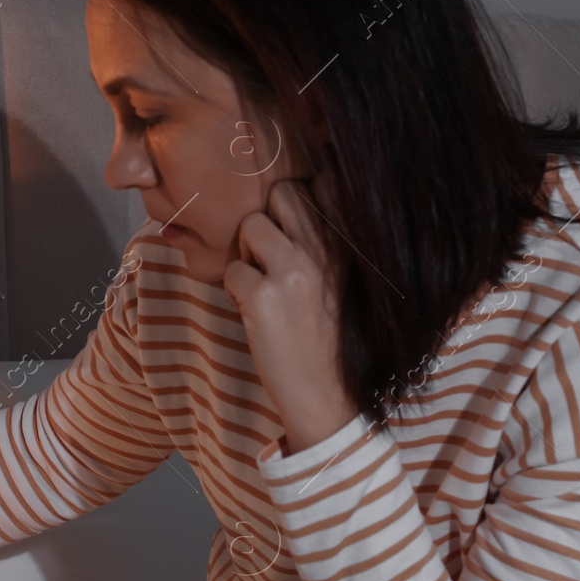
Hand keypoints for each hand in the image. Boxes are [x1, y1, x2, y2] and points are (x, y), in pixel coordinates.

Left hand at [223, 177, 359, 454]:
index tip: (293, 219)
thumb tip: (286, 206)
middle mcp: (324, 249)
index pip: (324, 183)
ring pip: (250, 224)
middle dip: (268, 216)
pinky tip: (253, 311)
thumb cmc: (332, 339)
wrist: (328, 397)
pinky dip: (234, 289)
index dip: (302, 196)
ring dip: (246, 251)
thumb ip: (324, 244)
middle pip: (283, 191)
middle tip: (269, 252)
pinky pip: (230, 270)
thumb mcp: (343, 281)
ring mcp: (293, 269)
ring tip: (260, 283)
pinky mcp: (262, 296)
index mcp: (349, 244)